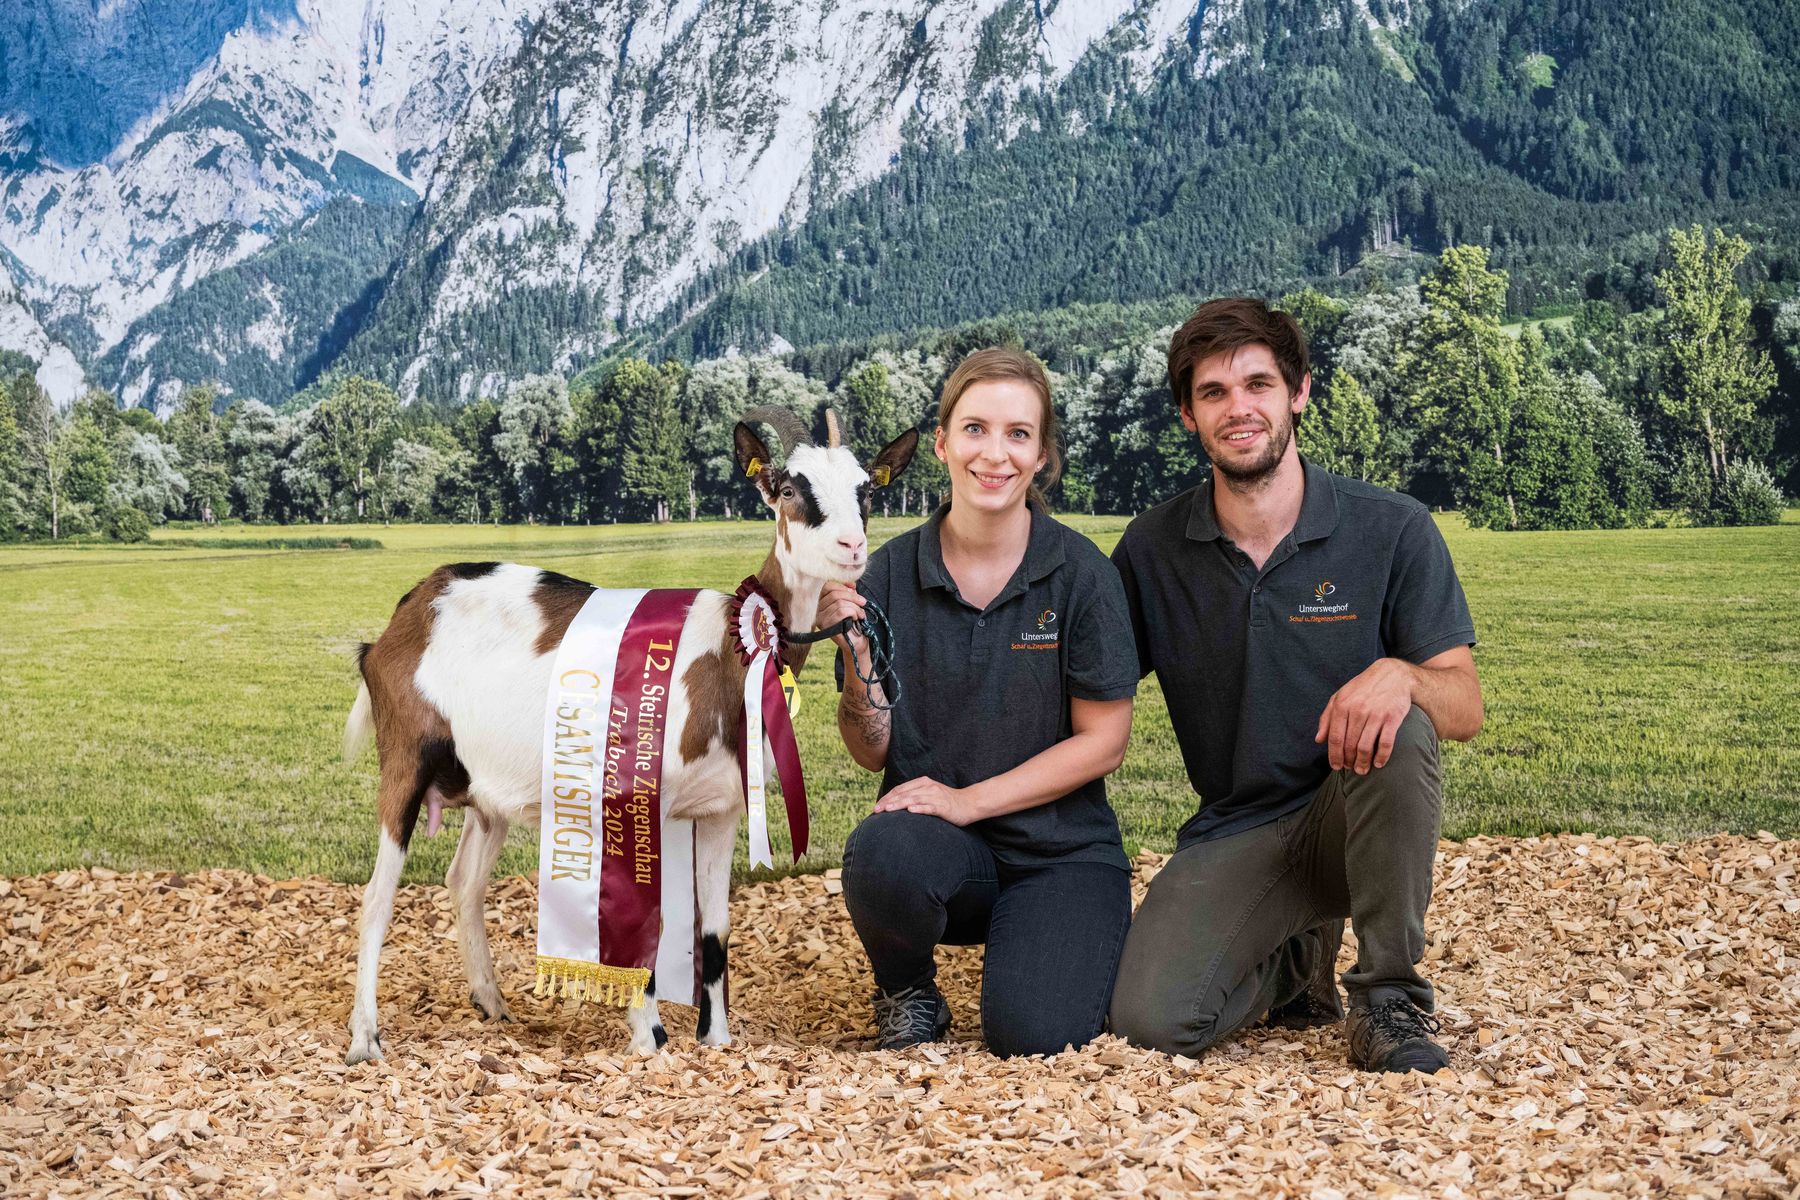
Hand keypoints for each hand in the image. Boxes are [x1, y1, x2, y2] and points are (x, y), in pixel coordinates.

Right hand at [817, 583, 868, 652]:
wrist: (857, 643)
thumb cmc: (853, 623)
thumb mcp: (852, 603)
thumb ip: (849, 592)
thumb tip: (851, 584)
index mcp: (821, 603)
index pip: (826, 587)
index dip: (842, 585)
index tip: (854, 589)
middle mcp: (817, 611)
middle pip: (834, 593)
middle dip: (852, 597)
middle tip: (863, 602)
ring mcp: (820, 619)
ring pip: (839, 602)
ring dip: (855, 607)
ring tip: (860, 614)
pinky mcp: (827, 626)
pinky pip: (842, 611)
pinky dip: (853, 613)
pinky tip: (856, 618)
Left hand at [874, 777, 980, 825]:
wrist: (970, 803)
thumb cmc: (947, 801)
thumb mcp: (929, 794)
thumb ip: (914, 796)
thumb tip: (895, 805)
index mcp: (923, 783)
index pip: (900, 789)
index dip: (887, 797)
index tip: (876, 807)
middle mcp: (928, 787)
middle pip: (904, 794)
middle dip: (888, 802)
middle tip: (876, 811)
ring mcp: (936, 796)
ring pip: (914, 799)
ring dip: (899, 804)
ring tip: (887, 810)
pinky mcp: (943, 807)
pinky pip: (930, 807)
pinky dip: (920, 808)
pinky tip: (911, 811)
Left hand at [1314, 658, 1416, 774]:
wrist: (1393, 675)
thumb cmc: (1363, 688)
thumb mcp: (1340, 697)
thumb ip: (1327, 717)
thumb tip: (1318, 740)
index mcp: (1342, 705)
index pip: (1334, 737)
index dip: (1334, 755)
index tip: (1336, 767)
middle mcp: (1357, 710)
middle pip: (1349, 744)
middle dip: (1348, 761)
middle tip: (1351, 769)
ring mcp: (1376, 714)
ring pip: (1365, 746)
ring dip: (1362, 762)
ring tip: (1362, 770)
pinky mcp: (1392, 717)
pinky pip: (1385, 742)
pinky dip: (1382, 756)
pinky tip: (1379, 763)